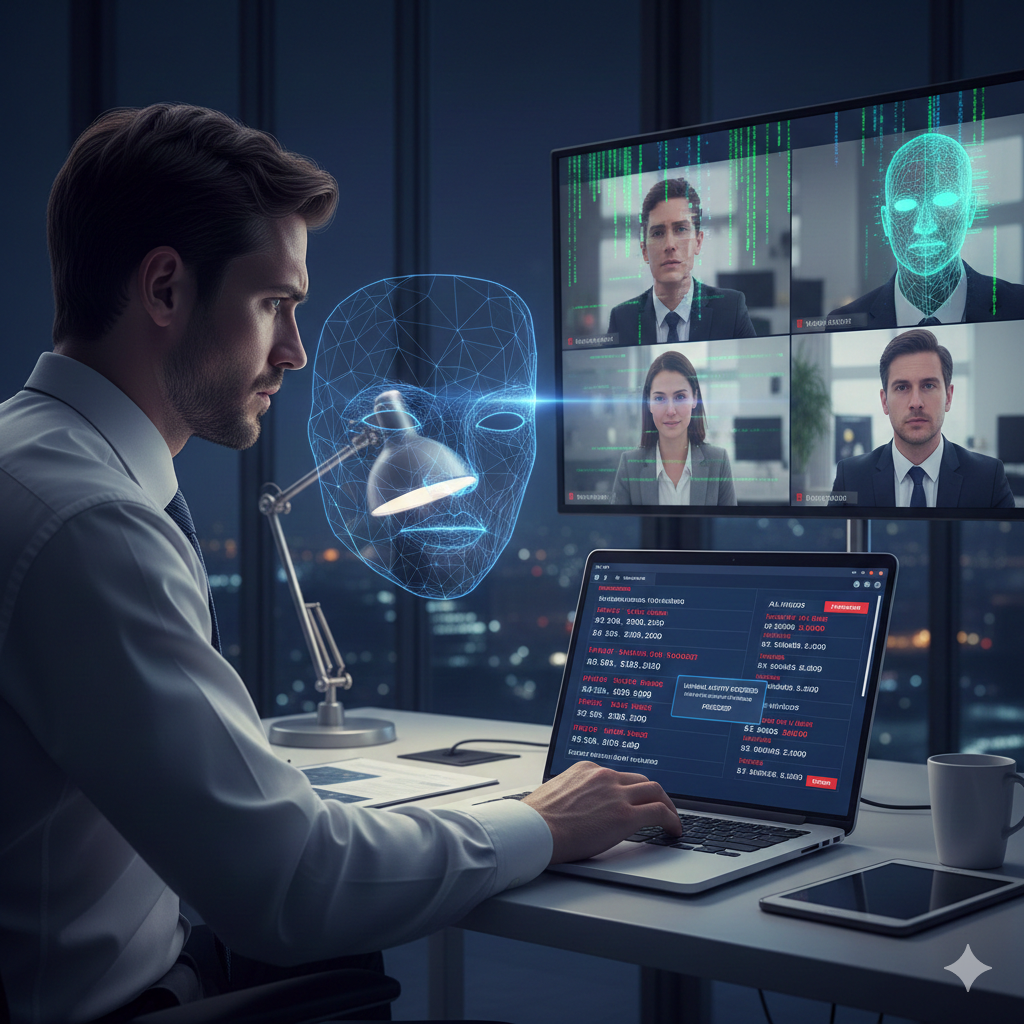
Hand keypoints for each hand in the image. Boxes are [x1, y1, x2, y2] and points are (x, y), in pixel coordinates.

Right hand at [522, 760, 681, 863]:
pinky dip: (672, 820)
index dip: (630, 789)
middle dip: (653, 793)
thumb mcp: (555, 795)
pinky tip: (674, 830)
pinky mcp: (624, 815)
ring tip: (671, 818)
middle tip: (659, 806)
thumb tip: (576, 808)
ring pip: (655, 791)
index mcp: (586, 770)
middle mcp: (604, 776)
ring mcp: (616, 794)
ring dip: (667, 804)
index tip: (634, 798)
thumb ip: (573, 795)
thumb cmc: (536, 820)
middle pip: (640, 780)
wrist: (532, 830)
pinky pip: (659, 812)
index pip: (618, 775)